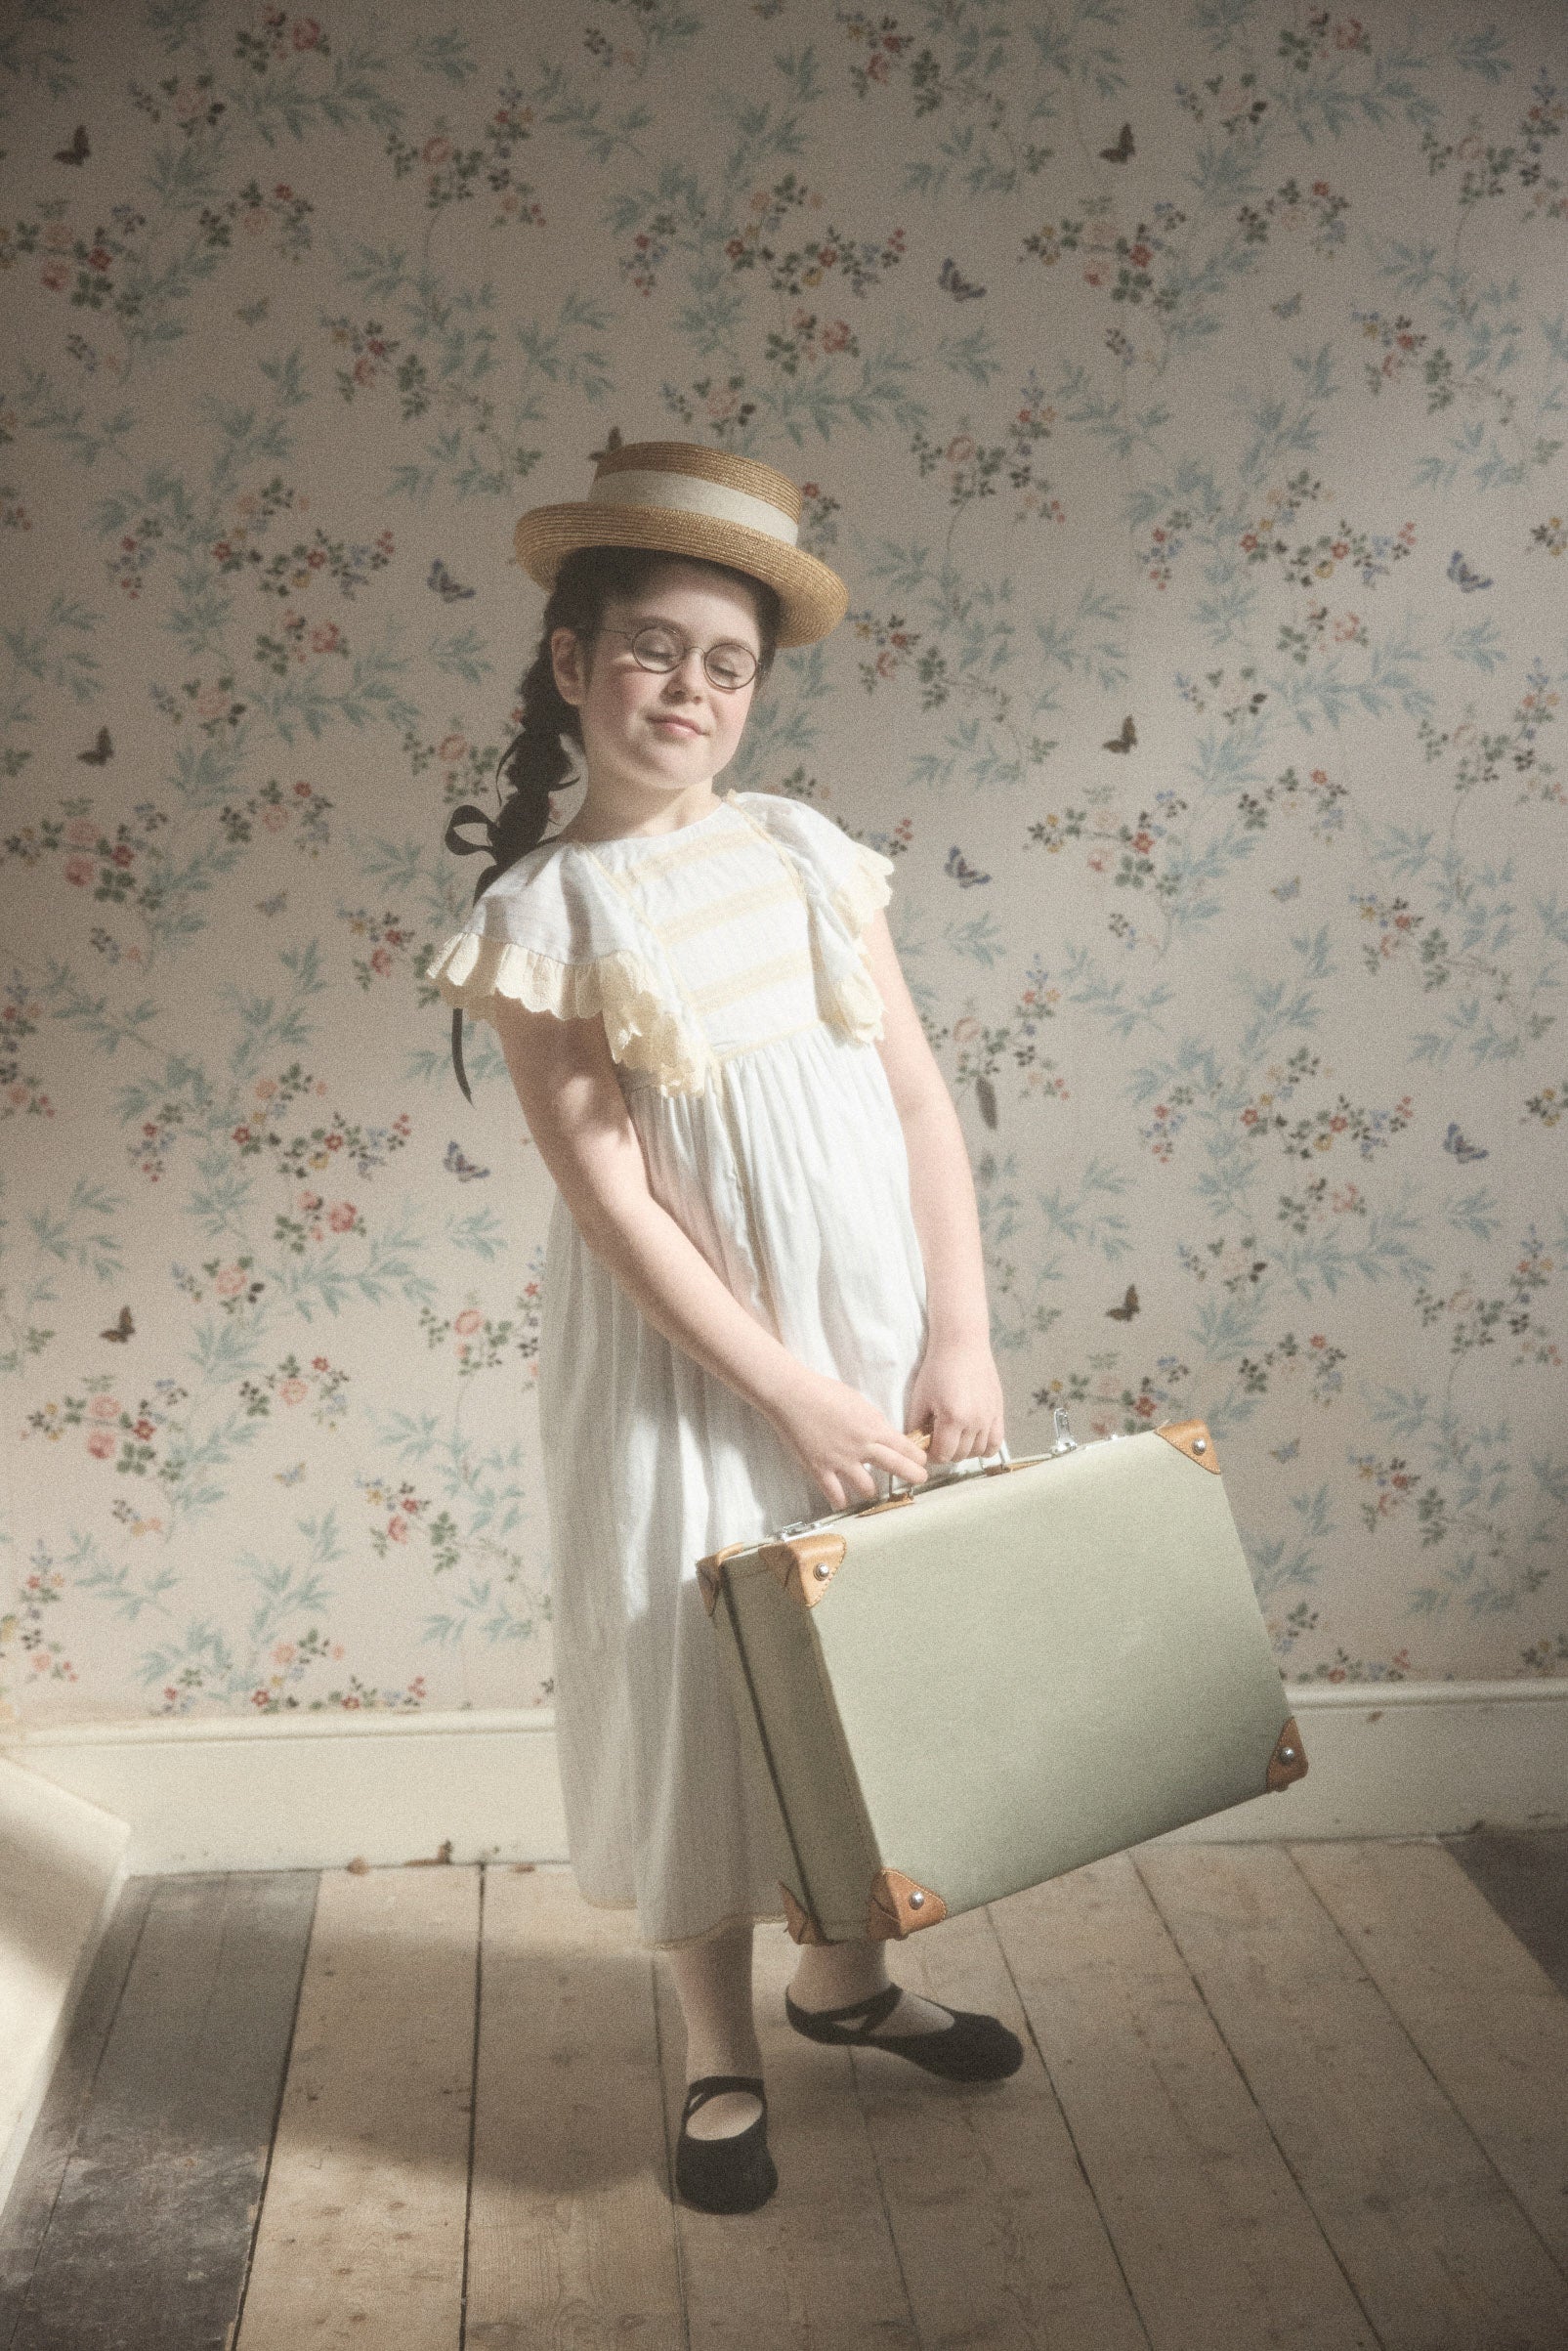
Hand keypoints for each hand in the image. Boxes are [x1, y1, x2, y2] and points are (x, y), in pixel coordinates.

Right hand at [764, 1365, 929, 1512]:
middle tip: (919, 1480)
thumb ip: (872, 1421)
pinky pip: (835, 1495)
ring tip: (872, 1492)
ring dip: (871, 1491)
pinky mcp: (819, 1469)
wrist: (792, 1394)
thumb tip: (883, 1434)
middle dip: (912, 1475)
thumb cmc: (823, 1391)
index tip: (922, 1462)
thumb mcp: (858, 1401)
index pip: (904, 1447)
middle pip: (896, 1467)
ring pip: (867, 1488)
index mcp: (872, 1426)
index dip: (916, 1457)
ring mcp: (840, 1460)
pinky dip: (841, 1502)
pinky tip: (844, 1503)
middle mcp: (861, 1446)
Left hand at [906, 1332, 1005, 1464]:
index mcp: (953, 1418)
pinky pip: (996, 1442)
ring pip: (978, 1452)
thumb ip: (916, 1425)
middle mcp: (974, 1421)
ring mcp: (989, 1417)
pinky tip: (973, 1439)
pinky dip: (985, 1447)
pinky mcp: (998, 1411)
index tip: (926, 1445)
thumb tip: (915, 1445)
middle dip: (946, 1452)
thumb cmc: (938, 1368)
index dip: (931, 1455)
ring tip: (954, 1437)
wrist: (962, 1345)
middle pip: (960, 1455)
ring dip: (964, 1450)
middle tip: (938, 1439)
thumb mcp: (920, 1397)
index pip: (943, 1455)